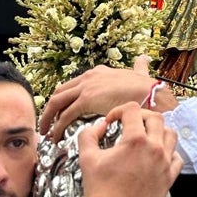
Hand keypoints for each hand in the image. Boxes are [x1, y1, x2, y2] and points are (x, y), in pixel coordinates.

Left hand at [40, 55, 176, 139]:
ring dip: (48, 118)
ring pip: (57, 103)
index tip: (60, 111)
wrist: (150, 93)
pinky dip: (57, 127)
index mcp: (98, 72)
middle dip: (51, 108)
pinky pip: (65, 115)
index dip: (63, 98)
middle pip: (60, 92)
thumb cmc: (147, 88)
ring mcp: (86, 87)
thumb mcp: (139, 73)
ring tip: (46, 132)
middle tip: (48, 122)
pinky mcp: (86, 100)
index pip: (73, 85)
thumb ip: (138, 67)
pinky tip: (56, 137)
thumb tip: (143, 59)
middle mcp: (89, 77)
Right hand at [76, 103, 182, 196]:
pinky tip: (159, 155)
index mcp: (135, 141)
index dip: (119, 111)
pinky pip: (177, 158)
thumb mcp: (87, 159)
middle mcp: (154, 149)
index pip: (133, 110)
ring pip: (170, 134)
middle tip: (131, 123)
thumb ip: (89, 135)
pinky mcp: (169, 177)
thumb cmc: (101, 193)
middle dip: (141, 116)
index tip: (113, 119)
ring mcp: (164, 163)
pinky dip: (170, 152)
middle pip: (156, 118)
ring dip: (159, 131)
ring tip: (147, 136)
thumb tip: (98, 126)